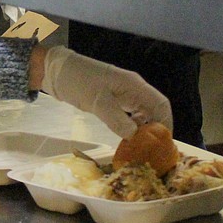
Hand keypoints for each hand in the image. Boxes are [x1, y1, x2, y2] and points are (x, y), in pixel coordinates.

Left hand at [40, 46, 172, 137]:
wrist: (56, 71)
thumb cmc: (78, 81)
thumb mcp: (97, 101)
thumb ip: (117, 119)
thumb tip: (134, 136)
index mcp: (134, 85)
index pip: (161, 104)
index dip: (166, 123)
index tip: (164, 144)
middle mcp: (133, 89)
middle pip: (154, 110)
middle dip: (157, 130)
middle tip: (153, 151)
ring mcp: (123, 94)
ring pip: (142, 113)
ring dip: (144, 130)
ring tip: (142, 148)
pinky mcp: (113, 100)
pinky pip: (129, 115)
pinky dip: (132, 127)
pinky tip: (128, 138)